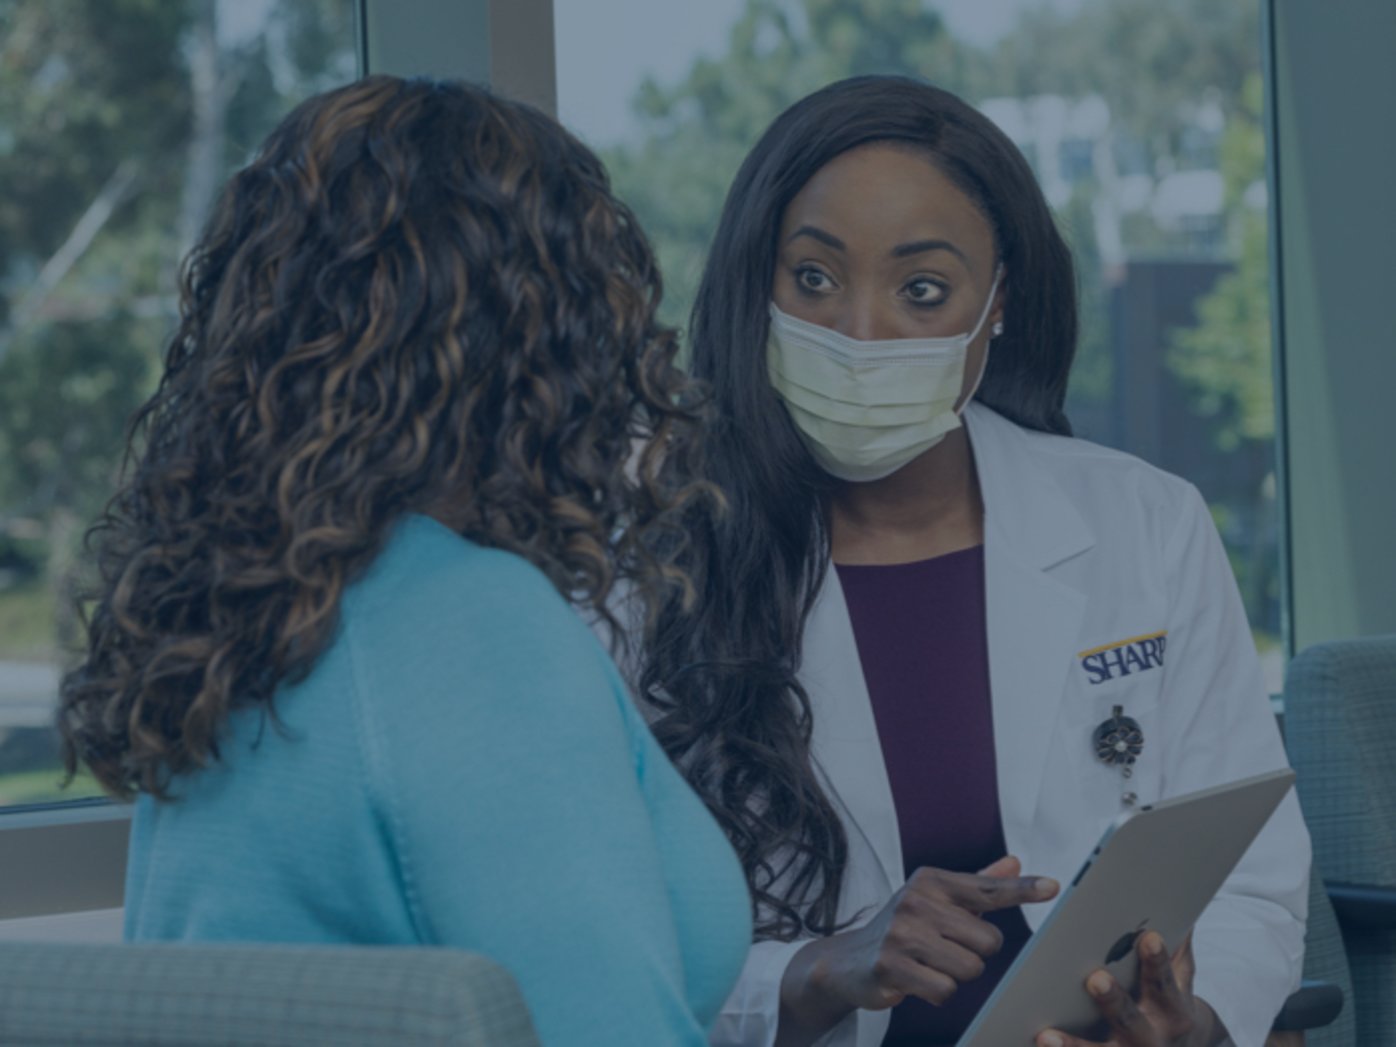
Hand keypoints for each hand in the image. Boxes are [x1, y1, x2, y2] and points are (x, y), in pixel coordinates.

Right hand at [781, 856, 1056, 1030]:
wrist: (847, 961)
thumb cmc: (903, 928)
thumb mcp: (935, 901)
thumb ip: (977, 885)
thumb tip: (1014, 863)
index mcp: (931, 881)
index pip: (987, 888)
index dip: (1023, 889)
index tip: (1053, 887)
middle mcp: (916, 901)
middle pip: (989, 941)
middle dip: (975, 954)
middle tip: (944, 950)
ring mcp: (901, 933)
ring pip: (970, 968)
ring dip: (955, 975)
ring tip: (929, 965)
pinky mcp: (891, 966)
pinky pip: (944, 990)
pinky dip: (936, 993)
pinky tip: (917, 981)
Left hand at [1035, 932, 1223, 1046]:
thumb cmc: (1168, 1002)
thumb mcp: (1180, 979)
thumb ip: (1178, 945)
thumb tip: (1180, 900)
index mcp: (1171, 1008)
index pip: (1164, 982)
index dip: (1157, 961)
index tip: (1148, 937)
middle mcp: (1152, 1037)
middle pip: (1130, 1019)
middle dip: (1114, 1001)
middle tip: (1095, 979)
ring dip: (1074, 1045)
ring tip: (1047, 1035)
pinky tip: (1039, 1044)